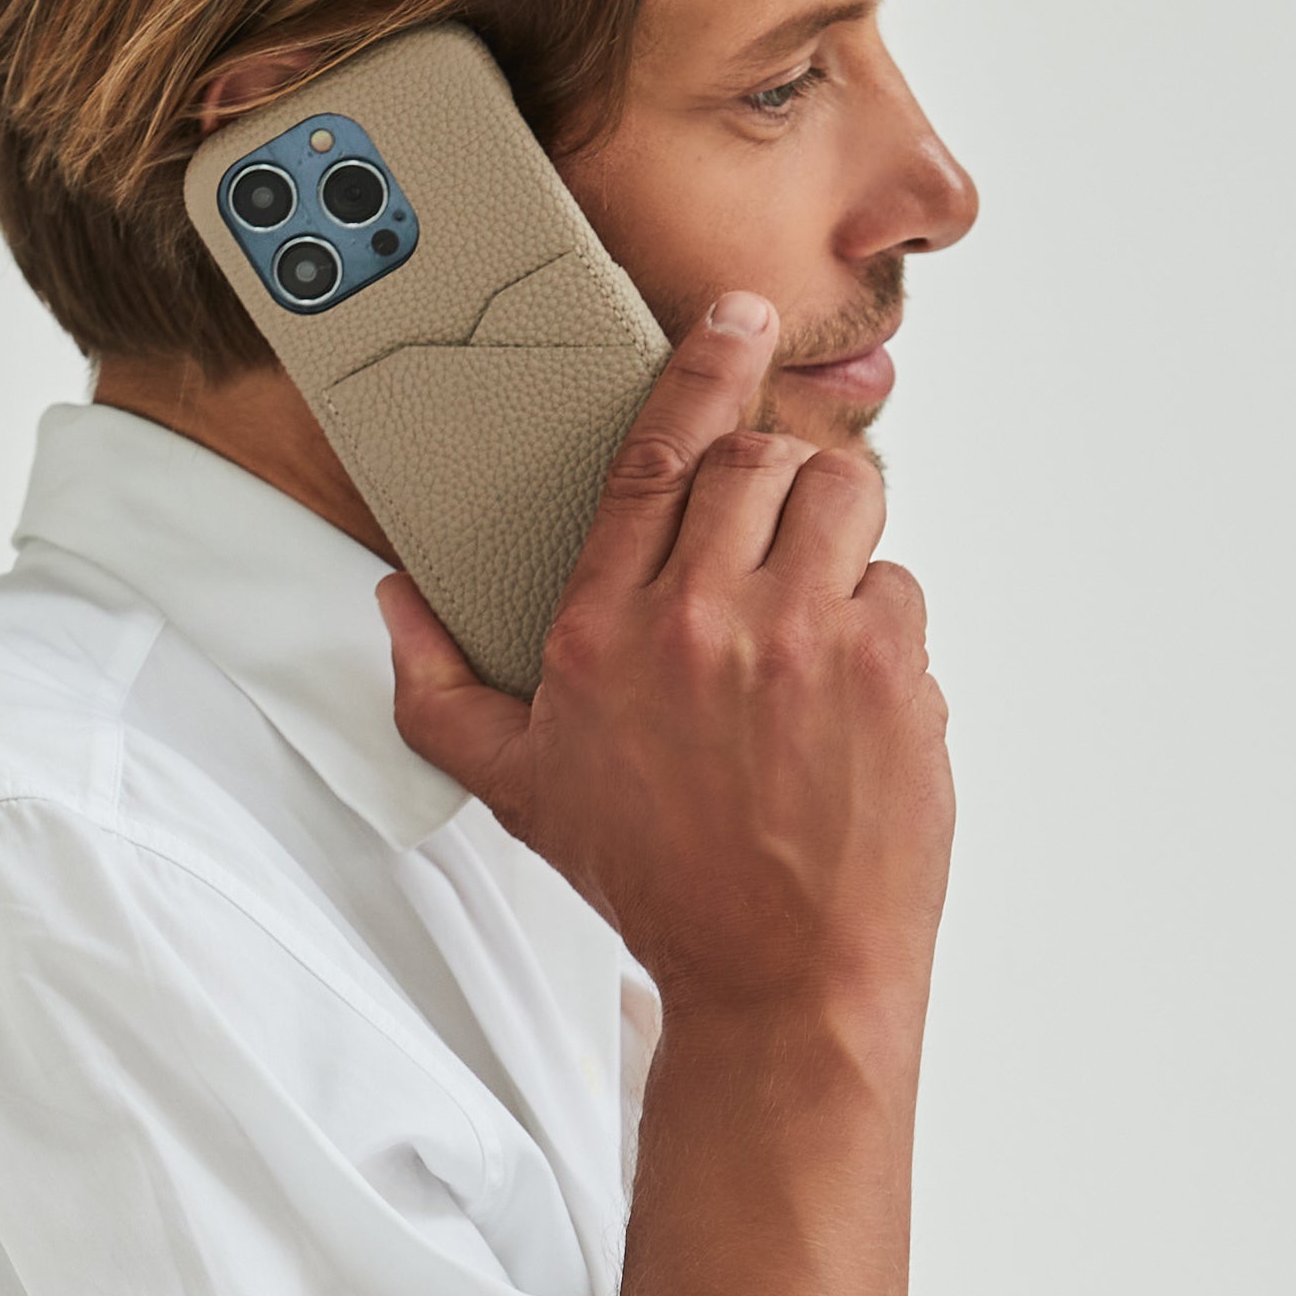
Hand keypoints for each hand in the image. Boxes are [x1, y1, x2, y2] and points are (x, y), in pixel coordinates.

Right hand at [379, 291, 952, 1030]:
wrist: (782, 978)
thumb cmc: (655, 883)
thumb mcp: (517, 789)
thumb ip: (438, 689)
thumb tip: (394, 604)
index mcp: (605, 634)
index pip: (654, 459)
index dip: (698, 369)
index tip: (732, 317)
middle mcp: (703, 622)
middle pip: (759, 461)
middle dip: (772, 480)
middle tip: (769, 540)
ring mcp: (808, 643)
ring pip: (847, 499)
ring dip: (835, 532)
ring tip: (814, 604)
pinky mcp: (893, 673)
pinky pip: (902, 587)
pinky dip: (882, 623)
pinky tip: (849, 693)